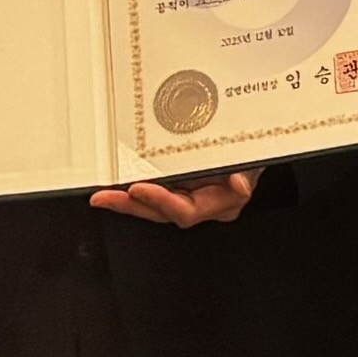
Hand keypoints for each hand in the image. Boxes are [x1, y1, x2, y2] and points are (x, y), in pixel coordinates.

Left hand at [94, 167, 258, 228]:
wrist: (253, 143)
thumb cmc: (253, 152)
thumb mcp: (255, 159)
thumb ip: (247, 174)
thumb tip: (239, 185)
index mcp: (221, 204)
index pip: (186, 210)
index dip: (161, 201)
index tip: (139, 187)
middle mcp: (203, 205)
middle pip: (161, 212)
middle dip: (130, 206)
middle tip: (105, 198)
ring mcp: (188, 197)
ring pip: (152, 206)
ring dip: (125, 201)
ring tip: (102, 195)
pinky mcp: (178, 187)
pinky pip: (153, 193)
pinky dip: (133, 191)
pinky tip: (114, 185)